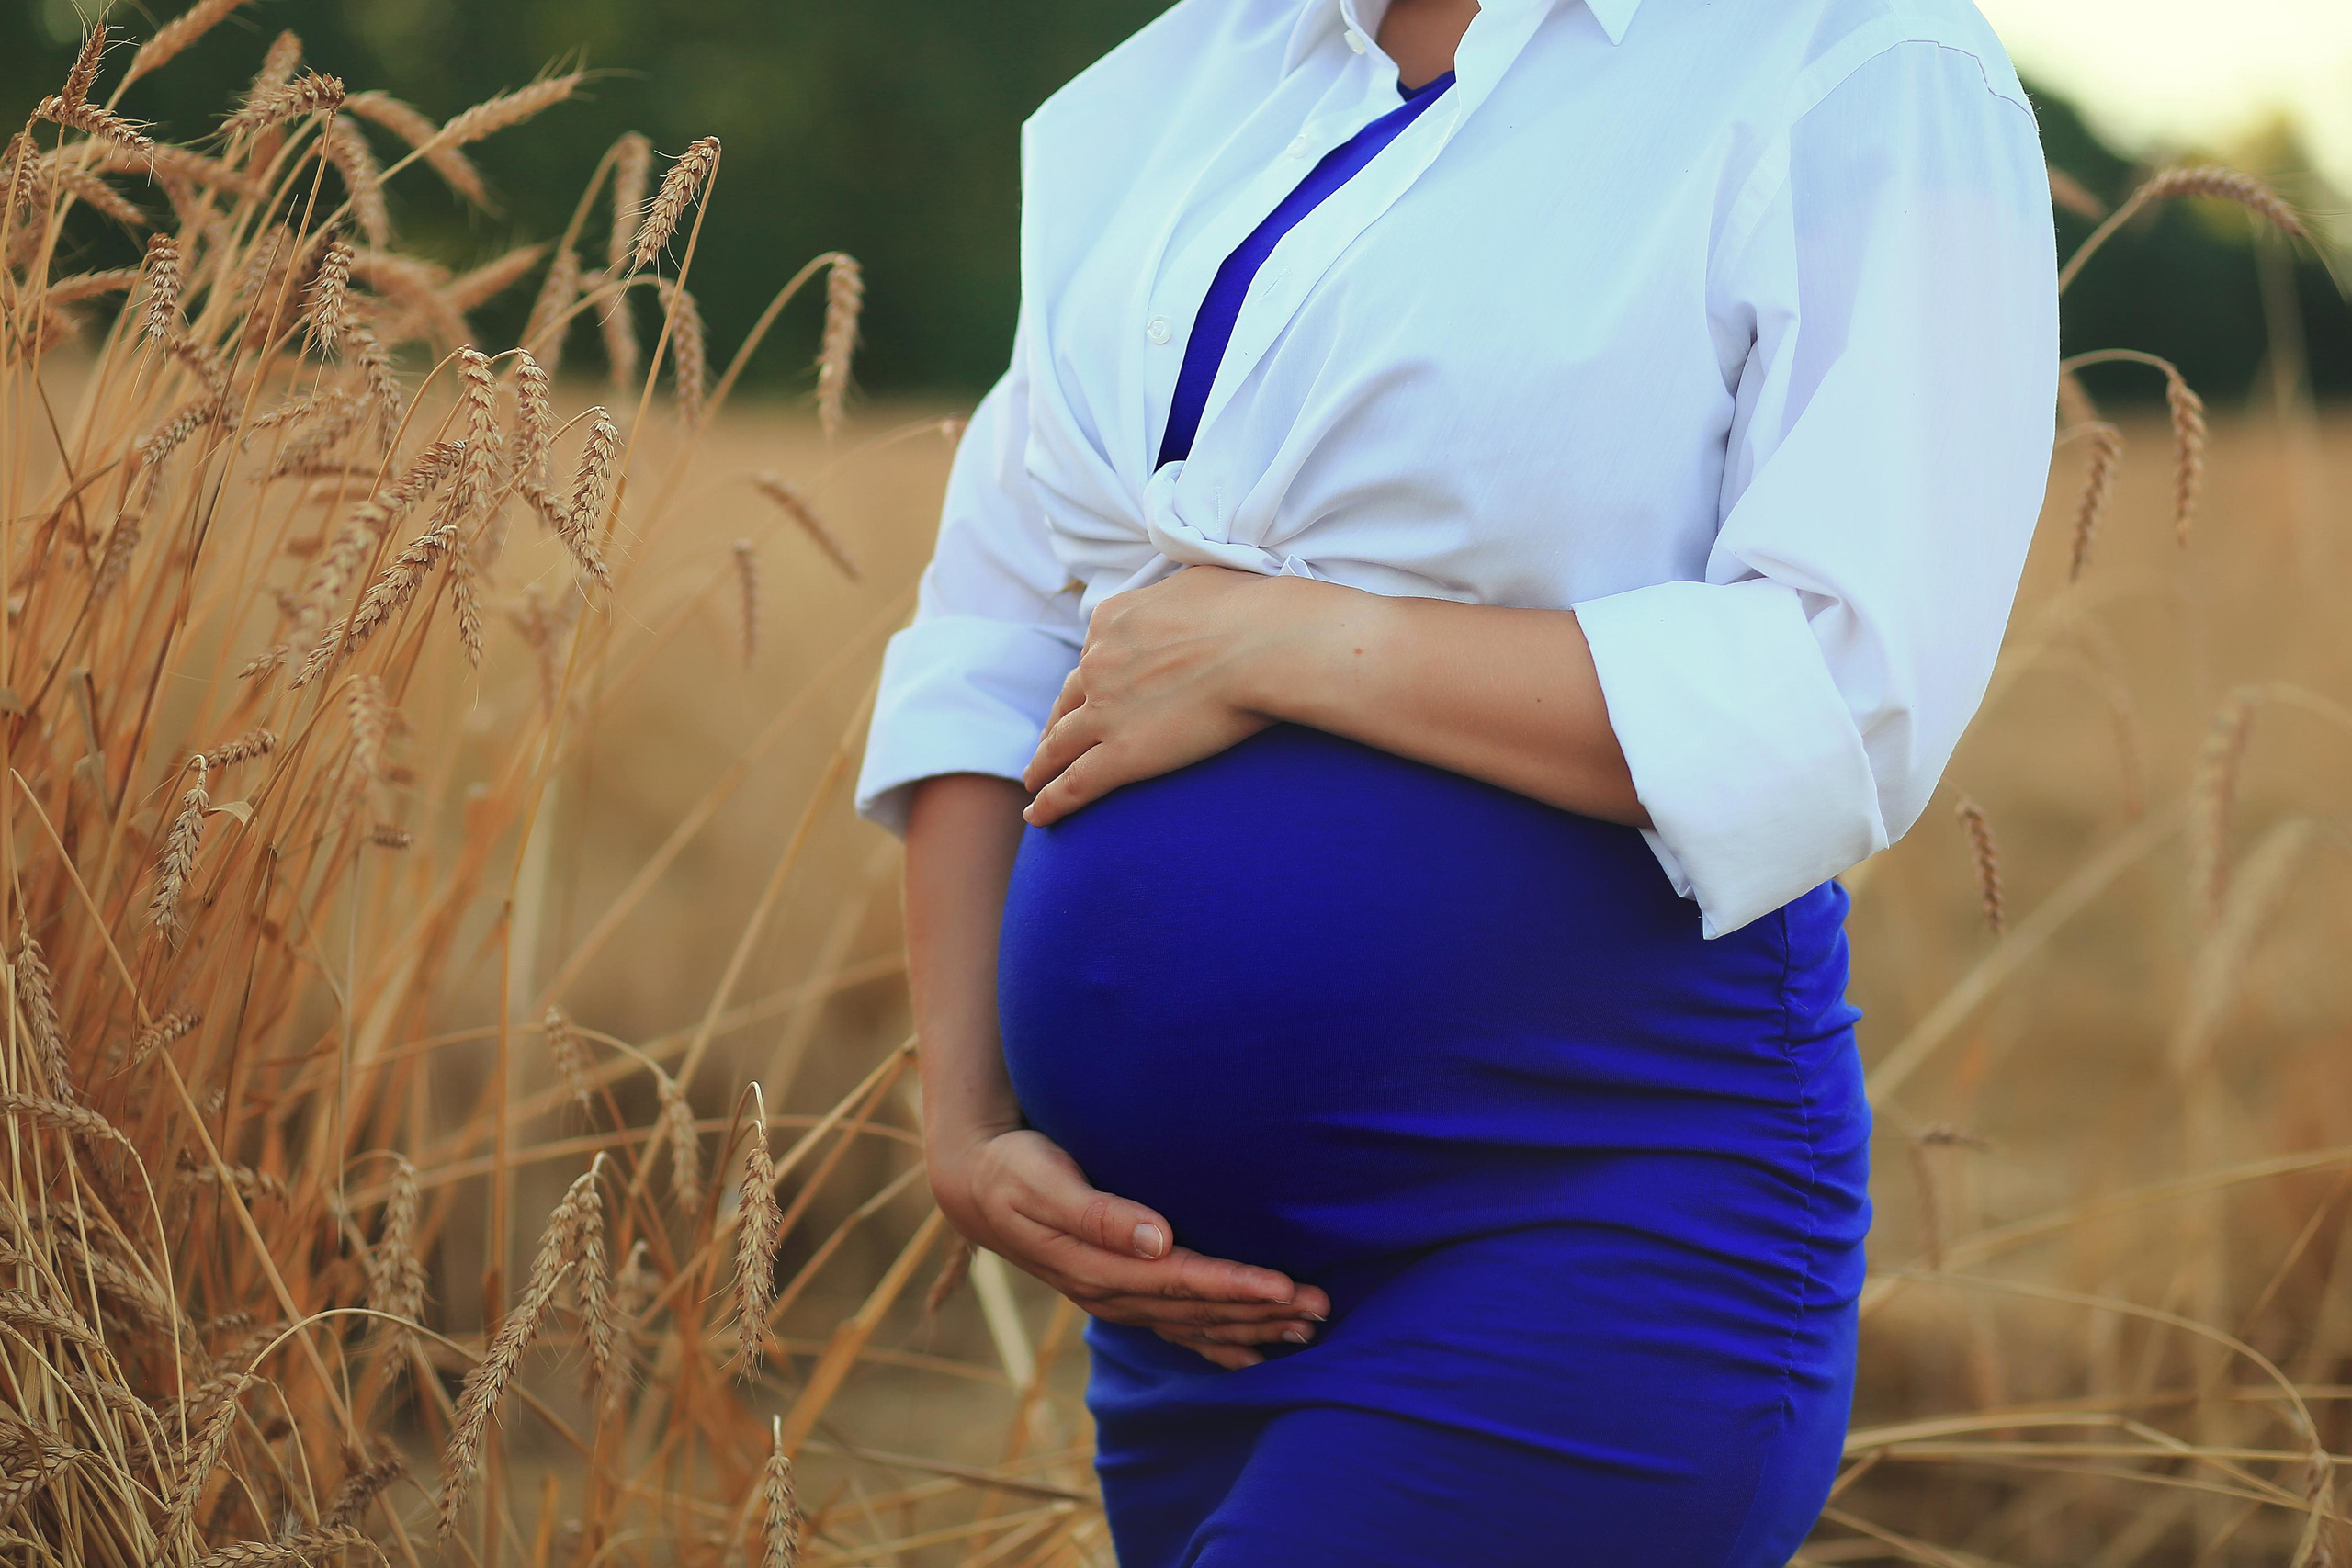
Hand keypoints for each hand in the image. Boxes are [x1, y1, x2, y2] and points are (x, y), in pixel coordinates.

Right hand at [931, 1128, 1328, 1368]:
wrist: (975, 1184)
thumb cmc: (1013, 1170)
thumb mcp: (1044, 1182)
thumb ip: (1099, 1211)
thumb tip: (1157, 1238)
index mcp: (1098, 1268)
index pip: (1181, 1282)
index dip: (1234, 1286)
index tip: (1284, 1286)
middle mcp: (1111, 1293)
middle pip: (1198, 1310)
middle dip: (1260, 1311)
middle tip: (1320, 1307)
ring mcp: (1115, 1299)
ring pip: (1194, 1322)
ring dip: (1251, 1325)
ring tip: (1308, 1327)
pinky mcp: (1118, 1291)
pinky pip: (1175, 1328)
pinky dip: (1217, 1342)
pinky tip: (1253, 1354)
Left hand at [1020, 566, 1286, 825]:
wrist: (1265, 645)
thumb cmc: (1251, 610)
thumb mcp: (1199, 580)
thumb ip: (1175, 596)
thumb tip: (1185, 601)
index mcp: (1111, 620)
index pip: (1094, 652)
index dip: (1091, 677)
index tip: (1091, 693)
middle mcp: (1098, 663)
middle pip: (1068, 699)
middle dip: (1056, 722)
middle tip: (1048, 741)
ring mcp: (1105, 710)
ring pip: (1060, 744)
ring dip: (1043, 764)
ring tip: (1036, 781)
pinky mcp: (1123, 754)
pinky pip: (1075, 784)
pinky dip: (1051, 802)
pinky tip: (1038, 817)